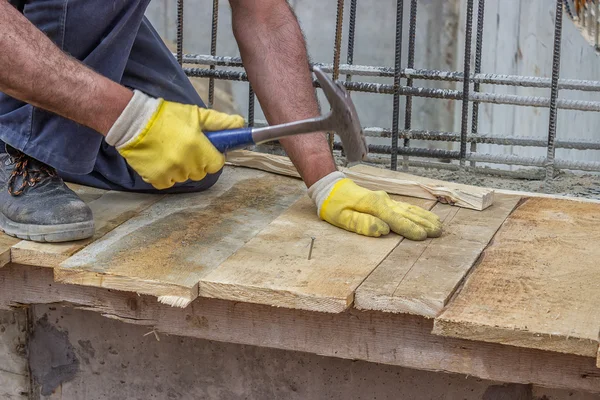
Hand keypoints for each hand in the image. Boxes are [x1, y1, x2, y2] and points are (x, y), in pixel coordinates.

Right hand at [105, 90, 243, 188]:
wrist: (133, 121)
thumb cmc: (166, 116)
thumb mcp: (196, 114)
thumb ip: (220, 122)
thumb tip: (241, 124)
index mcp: (198, 146)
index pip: (217, 164)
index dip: (213, 156)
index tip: (206, 150)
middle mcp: (186, 162)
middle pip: (201, 172)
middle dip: (198, 162)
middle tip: (187, 148)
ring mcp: (170, 172)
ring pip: (185, 178)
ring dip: (182, 168)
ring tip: (171, 152)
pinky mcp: (156, 178)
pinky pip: (168, 183)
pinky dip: (166, 175)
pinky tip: (161, 160)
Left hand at [308, 172, 441, 239]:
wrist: (331, 188)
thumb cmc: (334, 206)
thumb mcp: (342, 217)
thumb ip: (362, 224)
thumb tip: (383, 229)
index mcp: (373, 205)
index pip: (395, 219)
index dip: (409, 228)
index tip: (423, 236)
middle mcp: (383, 201)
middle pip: (407, 213)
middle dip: (423, 223)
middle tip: (439, 233)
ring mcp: (386, 200)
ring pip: (409, 209)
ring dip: (424, 218)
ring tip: (439, 226)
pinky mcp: (385, 201)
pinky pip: (405, 207)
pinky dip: (418, 212)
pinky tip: (426, 217)